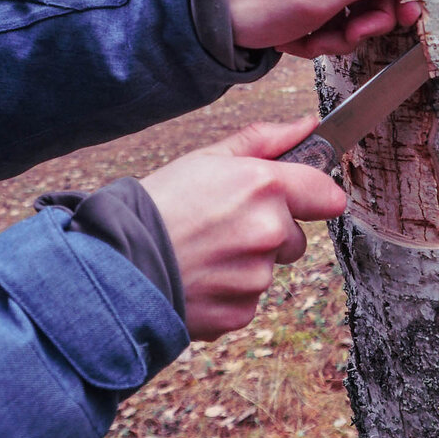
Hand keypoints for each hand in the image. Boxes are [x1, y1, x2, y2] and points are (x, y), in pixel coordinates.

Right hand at [139, 117, 346, 340]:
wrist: (113, 263)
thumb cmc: (157, 205)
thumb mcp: (207, 159)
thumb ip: (264, 141)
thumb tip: (308, 125)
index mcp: (264, 187)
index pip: (326, 194)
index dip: (314, 197)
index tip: (305, 200)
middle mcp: (268, 232)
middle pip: (294, 237)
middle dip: (268, 233)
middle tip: (221, 227)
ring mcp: (256, 277)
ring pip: (267, 270)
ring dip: (244, 264)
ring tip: (201, 253)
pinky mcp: (240, 312)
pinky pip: (247, 300)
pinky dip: (227, 293)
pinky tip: (197, 278)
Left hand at [221, 0, 428, 56]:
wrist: (206, 19)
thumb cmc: (254, 2)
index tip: (403, 15)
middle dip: (372, 14)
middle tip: (352, 34)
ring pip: (364, 0)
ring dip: (347, 29)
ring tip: (317, 38)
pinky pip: (341, 8)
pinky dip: (328, 30)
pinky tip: (304, 37)